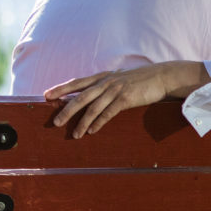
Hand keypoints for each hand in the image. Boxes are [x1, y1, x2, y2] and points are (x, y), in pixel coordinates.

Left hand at [45, 61, 208, 137]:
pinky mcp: (126, 98)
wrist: (163, 76)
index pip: (78, 82)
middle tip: (54, 121)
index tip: (47, 95)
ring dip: (81, 122)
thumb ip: (108, 85)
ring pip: (93, 107)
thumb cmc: (143, 79)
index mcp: (104, 76)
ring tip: (74, 134)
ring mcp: (116, 89)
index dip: (62, 88)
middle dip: (66, 109)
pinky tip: (91, 131)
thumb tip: (95, 94)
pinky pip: (108, 113)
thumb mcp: (122, 78)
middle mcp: (107, 81)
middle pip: (81, 96)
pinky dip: (98, 123)